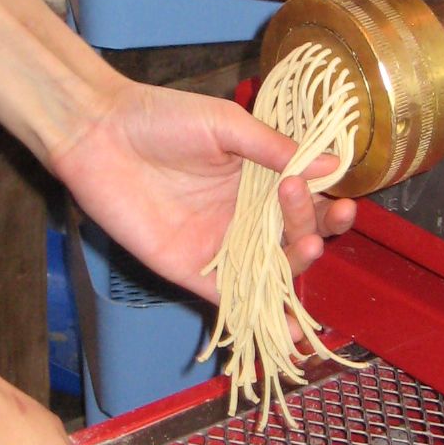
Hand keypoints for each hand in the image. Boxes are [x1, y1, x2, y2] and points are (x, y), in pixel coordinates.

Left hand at [49, 77, 356, 303]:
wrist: (100, 134)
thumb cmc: (161, 118)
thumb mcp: (225, 125)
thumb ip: (273, 149)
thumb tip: (331, 165)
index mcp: (257, 180)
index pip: (306, 202)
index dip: (328, 208)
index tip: (343, 203)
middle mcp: (243, 216)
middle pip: (293, 237)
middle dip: (312, 230)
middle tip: (302, 209)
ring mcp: (218, 245)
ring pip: (269, 270)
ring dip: (295, 267)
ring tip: (308, 248)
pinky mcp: (190, 269)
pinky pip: (229, 300)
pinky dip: (258, 316)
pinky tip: (288, 326)